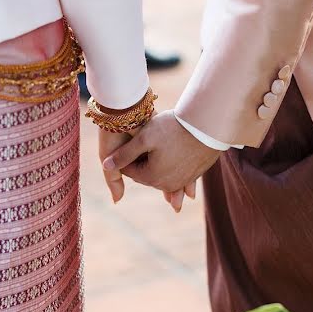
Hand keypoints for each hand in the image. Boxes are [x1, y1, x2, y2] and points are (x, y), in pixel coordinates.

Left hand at [104, 110, 221, 199]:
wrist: (207, 126)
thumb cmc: (173, 129)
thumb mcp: (144, 138)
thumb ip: (123, 155)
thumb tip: (106, 167)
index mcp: (151, 178)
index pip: (128, 170)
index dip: (126, 154)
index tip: (130, 138)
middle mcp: (167, 185)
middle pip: (144, 173)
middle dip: (140, 160)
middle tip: (143, 139)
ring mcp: (182, 182)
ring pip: (160, 173)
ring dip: (156, 162)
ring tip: (158, 145)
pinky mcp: (194, 175)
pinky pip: (178, 173)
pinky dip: (173, 167)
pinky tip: (172, 158)